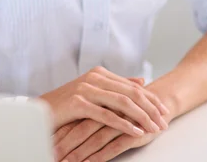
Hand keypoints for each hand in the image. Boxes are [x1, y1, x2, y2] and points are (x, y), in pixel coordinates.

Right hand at [53, 81, 172, 161]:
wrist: (41, 112)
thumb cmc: (68, 105)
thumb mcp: (94, 92)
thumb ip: (117, 86)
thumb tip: (142, 81)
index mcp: (99, 73)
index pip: (132, 86)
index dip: (151, 99)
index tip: (165, 111)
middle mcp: (94, 77)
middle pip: (131, 92)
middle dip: (151, 108)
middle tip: (165, 122)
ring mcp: (86, 88)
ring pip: (122, 102)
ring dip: (142, 116)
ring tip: (155, 128)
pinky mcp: (78, 102)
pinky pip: (106, 115)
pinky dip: (124, 124)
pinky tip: (136, 132)